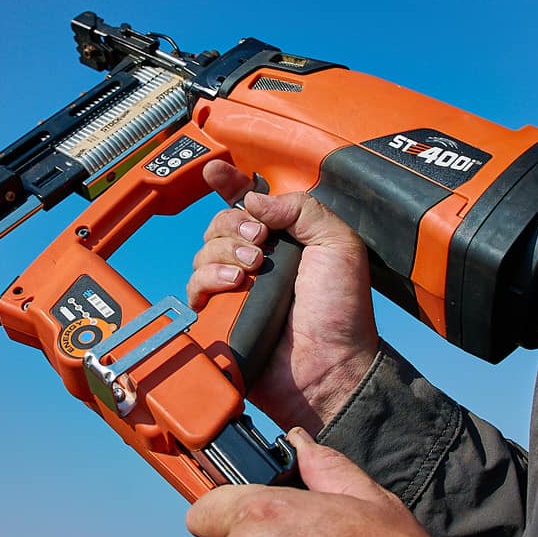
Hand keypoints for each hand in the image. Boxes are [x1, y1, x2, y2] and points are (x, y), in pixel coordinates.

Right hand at [186, 160, 378, 433]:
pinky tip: (232, 286)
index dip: (229, 184)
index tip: (215, 170)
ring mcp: (236, 288)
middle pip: (219, 223)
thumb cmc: (342, 311)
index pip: (248, 203)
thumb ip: (301, 210)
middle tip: (259, 243)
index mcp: (286, 239)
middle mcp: (257, 259)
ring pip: (203, 252)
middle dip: (233, 226)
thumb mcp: (338, 245)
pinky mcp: (221, 315)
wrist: (331, 366)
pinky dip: (208, 280)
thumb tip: (252, 201)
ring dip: (223, 252)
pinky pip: (195, 288)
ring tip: (250, 271)